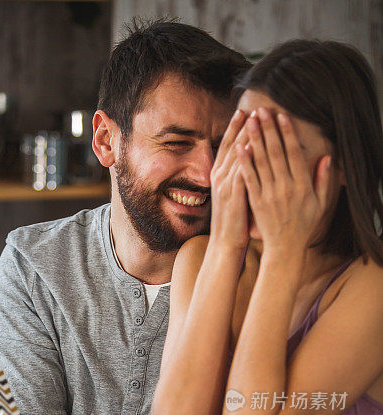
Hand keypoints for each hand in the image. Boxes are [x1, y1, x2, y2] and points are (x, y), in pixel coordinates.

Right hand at [209, 108, 249, 251]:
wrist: (225, 243)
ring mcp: (226, 185)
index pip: (229, 146)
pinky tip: (253, 145)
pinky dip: (246, 158)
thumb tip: (246, 164)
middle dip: (244, 126)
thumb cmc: (234, 221)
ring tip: (257, 119)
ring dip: (247, 136)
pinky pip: (241, 172)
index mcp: (221, 176)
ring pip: (237, 155)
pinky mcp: (233, 195)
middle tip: (255, 108)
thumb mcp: (235, 195)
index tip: (247, 112)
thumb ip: (240, 177)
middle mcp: (220, 177)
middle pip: (233, 145)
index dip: (237, 128)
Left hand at [236, 109, 331, 256]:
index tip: (281, 116)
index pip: (293, 153)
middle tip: (261, 110)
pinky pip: (249, 179)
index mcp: (302, 185)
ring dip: (254, 140)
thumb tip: (328, 157)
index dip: (287, 133)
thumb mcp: (320, 203)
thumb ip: (323, 180)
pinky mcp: (256, 202)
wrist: (285, 247)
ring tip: (249, 121)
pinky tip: (239, 147)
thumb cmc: (304, 224)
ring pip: (261, 162)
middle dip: (268, 130)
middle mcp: (285, 187)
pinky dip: (244, 163)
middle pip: (275, 153)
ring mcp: (269, 194)